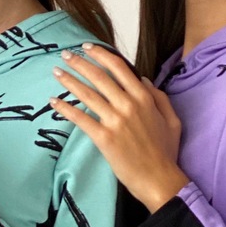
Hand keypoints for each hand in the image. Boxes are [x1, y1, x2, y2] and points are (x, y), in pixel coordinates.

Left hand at [51, 45, 186, 212]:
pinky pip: (81, 119)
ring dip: (70, 81)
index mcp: (145, 97)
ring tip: (56, 72)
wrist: (159, 179)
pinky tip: (54, 102)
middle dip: (80, 63)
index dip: (101, 55)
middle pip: (100, 77)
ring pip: (88, 94)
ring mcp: (115, 120)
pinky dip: (65, 109)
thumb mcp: (171, 120)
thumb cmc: (166, 152)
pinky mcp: (104, 138)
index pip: (119, 68)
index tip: (87, 47)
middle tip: (65, 55)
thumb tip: (142, 80)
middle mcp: (128, 105)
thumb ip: (158, 97)